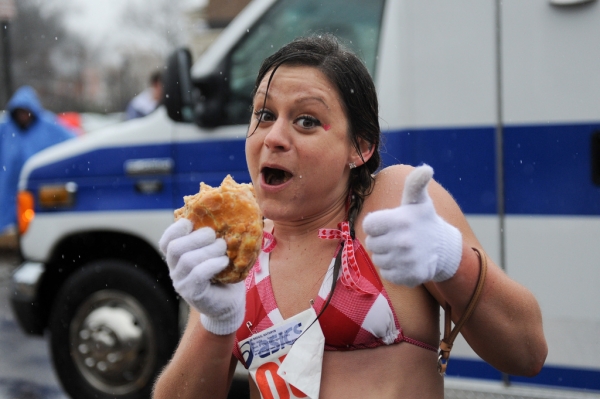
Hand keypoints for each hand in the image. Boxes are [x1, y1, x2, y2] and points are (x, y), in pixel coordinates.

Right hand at [159, 219, 244, 334]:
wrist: (229, 303)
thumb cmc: (224, 273)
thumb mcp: (216, 252)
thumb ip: (213, 237)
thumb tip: (224, 210)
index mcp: (178, 258)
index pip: (166, 241)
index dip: (176, 229)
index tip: (192, 222)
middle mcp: (175, 270)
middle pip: (175, 248)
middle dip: (196, 237)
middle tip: (214, 235)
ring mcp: (181, 283)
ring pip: (188, 260)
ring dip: (209, 250)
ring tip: (223, 249)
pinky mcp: (193, 293)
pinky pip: (198, 274)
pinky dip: (213, 264)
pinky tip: (224, 262)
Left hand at [363, 164, 462, 286]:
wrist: (445, 249)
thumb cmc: (424, 221)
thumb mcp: (418, 201)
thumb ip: (414, 184)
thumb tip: (426, 168)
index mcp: (401, 220)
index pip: (368, 225)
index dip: (376, 224)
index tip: (389, 223)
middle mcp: (403, 241)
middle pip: (371, 243)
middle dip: (381, 240)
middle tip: (397, 237)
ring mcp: (406, 260)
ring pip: (378, 260)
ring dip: (386, 255)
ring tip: (402, 249)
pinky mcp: (409, 276)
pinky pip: (387, 274)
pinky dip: (393, 270)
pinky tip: (405, 262)